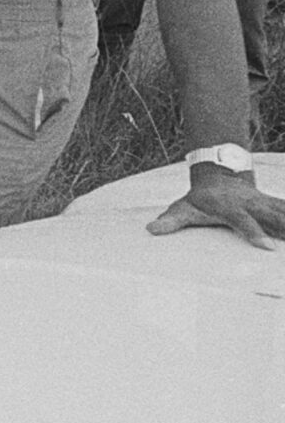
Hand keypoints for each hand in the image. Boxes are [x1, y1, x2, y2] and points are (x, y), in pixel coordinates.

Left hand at [146, 166, 284, 248]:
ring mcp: (266, 204)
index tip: (266, 247)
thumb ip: (170, 221)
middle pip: (274, 215)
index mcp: (231, 207)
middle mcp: (252, 204)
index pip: (243, 221)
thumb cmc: (200, 198)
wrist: (219, 175)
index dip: (254, 232)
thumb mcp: (183, 208)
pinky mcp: (276, 207)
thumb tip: (150, 230)